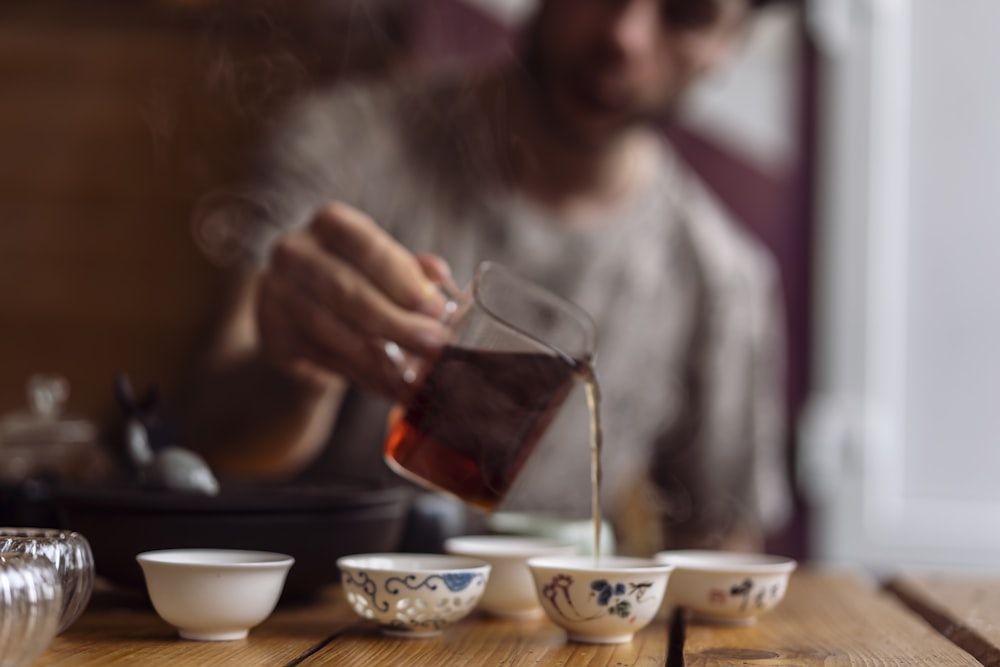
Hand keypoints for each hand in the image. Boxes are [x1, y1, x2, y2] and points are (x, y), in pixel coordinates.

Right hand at [256, 202, 452, 400]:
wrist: (300, 312)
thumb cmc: (357, 280)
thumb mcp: (385, 267)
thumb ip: (412, 271)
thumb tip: (440, 276)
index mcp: (331, 224)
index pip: (368, 248)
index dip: (404, 280)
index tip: (436, 309)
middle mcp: (295, 253)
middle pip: (347, 291)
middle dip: (395, 321)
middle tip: (432, 344)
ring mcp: (277, 295)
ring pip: (332, 330)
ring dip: (379, 356)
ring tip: (415, 372)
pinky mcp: (274, 336)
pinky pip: (324, 359)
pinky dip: (363, 376)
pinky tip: (390, 385)